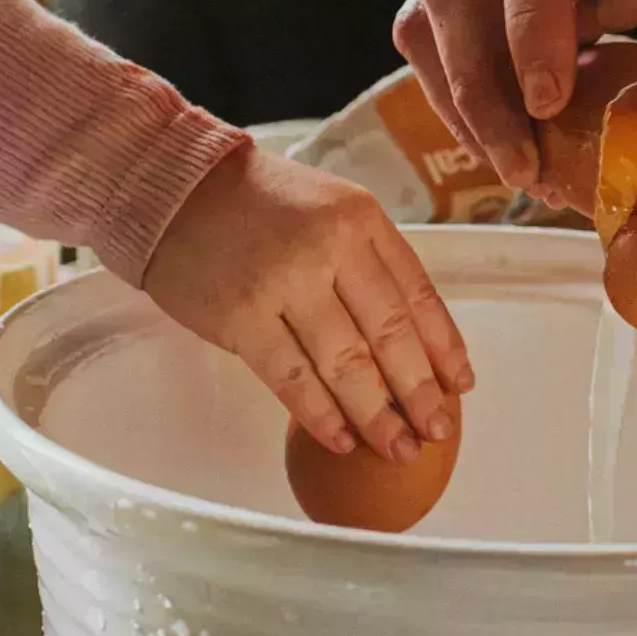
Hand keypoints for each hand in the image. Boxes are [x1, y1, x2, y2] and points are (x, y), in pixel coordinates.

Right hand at [140, 147, 473, 459]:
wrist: (176, 187)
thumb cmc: (259, 202)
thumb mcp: (330, 208)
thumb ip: (369, 260)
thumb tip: (410, 338)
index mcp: (361, 219)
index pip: (417, 294)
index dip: (444, 347)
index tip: (460, 386)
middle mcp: (329, 248)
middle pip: (389, 335)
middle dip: (419, 392)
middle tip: (436, 432)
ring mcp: (283, 283)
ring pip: (346, 364)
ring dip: (377, 416)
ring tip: (398, 449)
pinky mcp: (240, 317)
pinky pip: (292, 378)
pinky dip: (321, 416)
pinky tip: (342, 441)